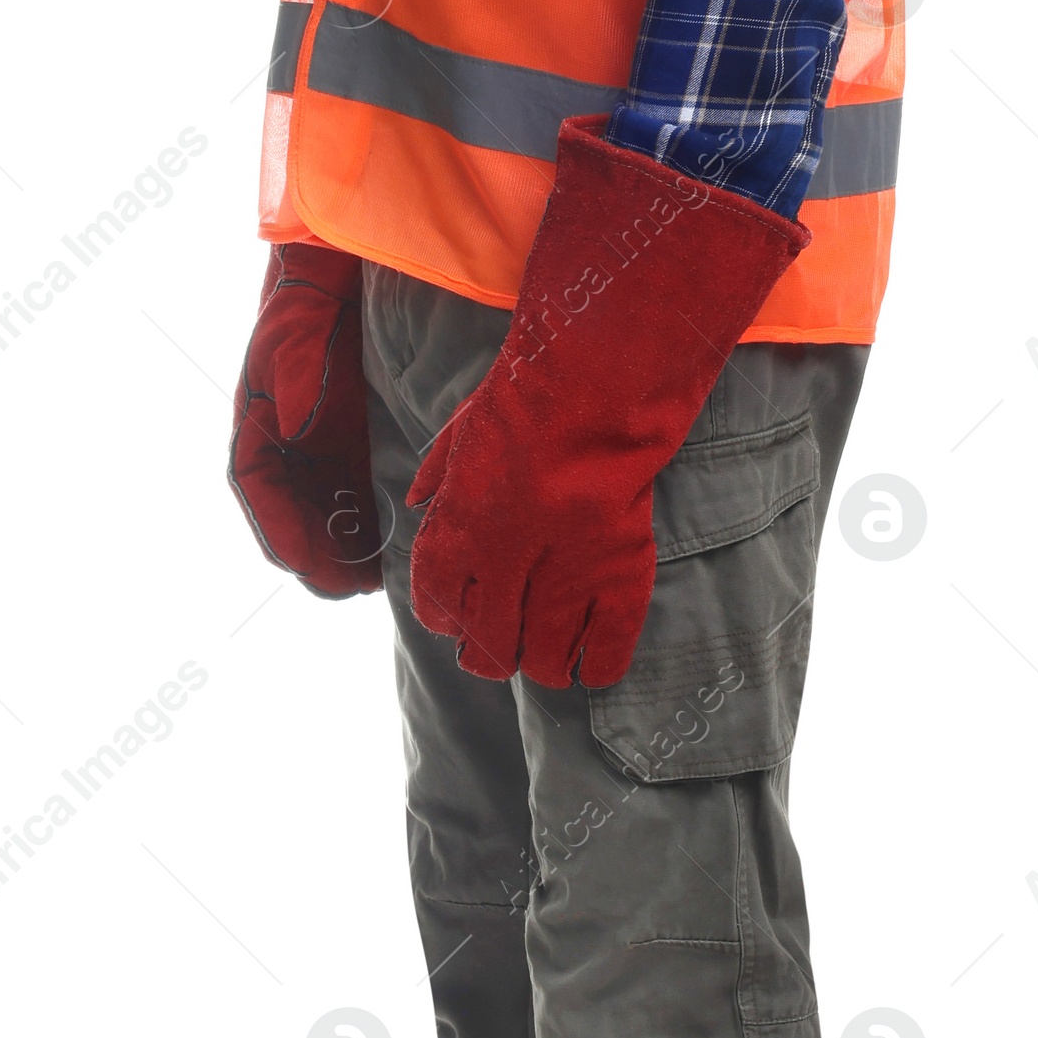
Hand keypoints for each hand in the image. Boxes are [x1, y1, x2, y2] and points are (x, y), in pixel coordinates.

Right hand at [228, 244, 383, 599]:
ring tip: (372, 579)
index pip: (259, 490)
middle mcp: (283, 441)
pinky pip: (350, 492)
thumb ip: (294, 375)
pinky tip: (388, 543)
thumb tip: (291, 427)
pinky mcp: (349, 440)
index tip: (305, 566)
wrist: (340, 272)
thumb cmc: (311, 300)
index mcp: (258, 422)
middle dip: (315, 555)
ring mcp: (316, 443)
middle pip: (290, 513)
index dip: (280, 531)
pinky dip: (362, 521)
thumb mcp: (299, 331)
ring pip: (321, 510)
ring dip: (339, 547)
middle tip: (350, 587)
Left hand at [404, 117, 805, 685]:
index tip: (456, 618)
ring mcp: (566, 566)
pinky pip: (607, 646)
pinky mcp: (620, 568)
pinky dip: (596, 665)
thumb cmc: (527, 392)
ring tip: (542, 659)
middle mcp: (505, 556)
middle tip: (497, 650)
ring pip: (541, 657)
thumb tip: (416, 507)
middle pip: (486, 643)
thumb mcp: (462, 428)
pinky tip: (589, 665)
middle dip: (487, 653)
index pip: (437, 604)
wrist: (602, 372)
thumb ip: (438, 477)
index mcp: (458, 524)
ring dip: (537, 665)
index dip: (445, 617)